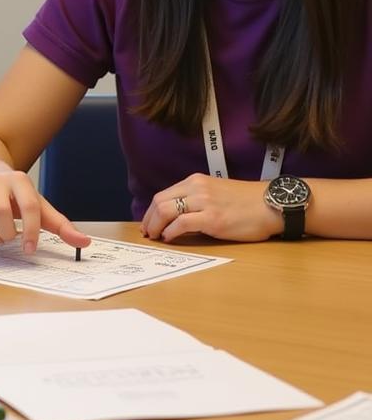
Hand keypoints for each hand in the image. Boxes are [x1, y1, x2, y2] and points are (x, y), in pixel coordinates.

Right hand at [0, 170, 89, 253]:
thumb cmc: (17, 196)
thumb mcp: (39, 205)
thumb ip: (61, 225)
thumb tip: (84, 243)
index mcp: (19, 180)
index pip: (28, 207)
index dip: (31, 231)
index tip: (30, 249)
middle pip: (1, 213)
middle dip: (8, 234)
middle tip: (12, 238)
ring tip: (0, 237)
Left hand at [141, 173, 282, 241]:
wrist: (272, 204)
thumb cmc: (246, 202)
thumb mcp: (215, 192)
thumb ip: (196, 199)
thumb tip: (176, 216)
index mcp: (195, 181)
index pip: (163, 195)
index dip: (151, 211)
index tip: (148, 223)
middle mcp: (196, 188)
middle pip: (160, 202)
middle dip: (149, 219)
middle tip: (148, 233)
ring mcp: (204, 202)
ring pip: (166, 211)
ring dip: (156, 226)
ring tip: (156, 237)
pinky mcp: (212, 218)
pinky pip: (181, 224)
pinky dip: (170, 232)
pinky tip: (170, 238)